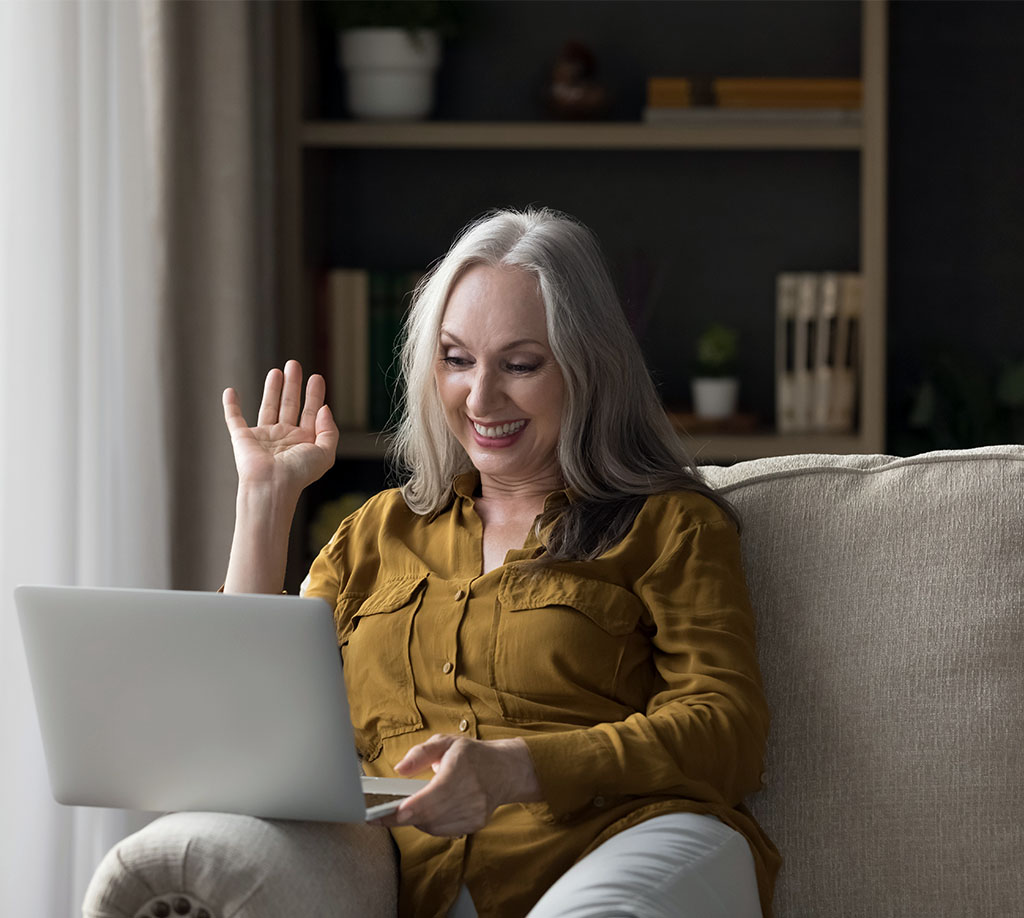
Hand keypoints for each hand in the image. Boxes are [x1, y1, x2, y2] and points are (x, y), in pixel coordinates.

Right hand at [222, 360, 338, 496]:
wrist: (271, 485)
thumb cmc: (298, 473)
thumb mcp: (325, 453)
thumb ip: (329, 430)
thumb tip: (325, 408)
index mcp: (303, 441)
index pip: (310, 412)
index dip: (314, 395)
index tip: (316, 377)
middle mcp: (284, 438)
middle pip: (289, 404)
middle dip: (292, 384)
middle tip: (294, 364)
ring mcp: (263, 437)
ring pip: (268, 406)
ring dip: (272, 389)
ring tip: (277, 371)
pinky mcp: (242, 438)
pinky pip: (234, 419)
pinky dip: (230, 406)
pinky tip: (230, 391)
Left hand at [372, 735, 542, 836]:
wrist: (505, 770)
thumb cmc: (472, 755)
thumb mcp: (445, 742)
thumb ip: (420, 753)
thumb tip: (400, 769)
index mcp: (460, 769)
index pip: (430, 798)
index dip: (405, 810)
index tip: (384, 815)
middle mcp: (470, 793)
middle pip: (428, 816)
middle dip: (403, 817)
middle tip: (383, 814)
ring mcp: (475, 811)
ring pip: (434, 827)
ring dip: (417, 820)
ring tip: (410, 807)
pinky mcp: (475, 824)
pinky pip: (444, 831)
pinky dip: (430, 825)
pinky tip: (429, 812)